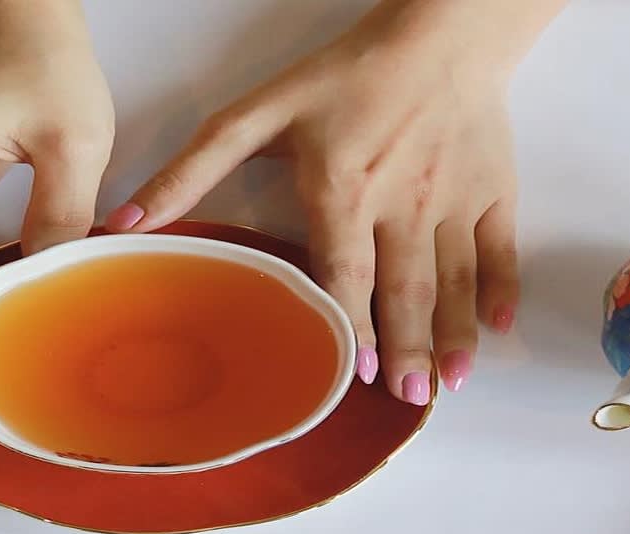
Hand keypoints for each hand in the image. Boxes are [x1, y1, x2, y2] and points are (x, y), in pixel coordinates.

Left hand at [109, 0, 561, 403]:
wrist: (440, 31)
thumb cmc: (347, 74)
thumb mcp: (258, 113)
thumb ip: (194, 170)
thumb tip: (128, 222)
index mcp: (342, 189)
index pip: (347, 273)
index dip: (351, 326)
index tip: (354, 373)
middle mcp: (400, 203)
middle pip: (404, 291)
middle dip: (407, 351)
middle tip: (406, 402)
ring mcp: (452, 202)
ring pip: (454, 282)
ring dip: (453, 337)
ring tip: (447, 384)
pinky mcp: (493, 193)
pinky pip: (499, 252)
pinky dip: (501, 292)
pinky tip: (498, 330)